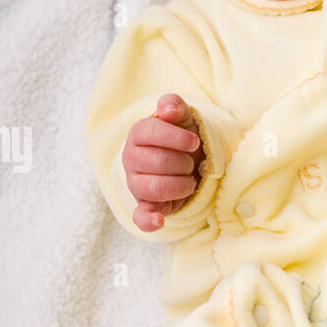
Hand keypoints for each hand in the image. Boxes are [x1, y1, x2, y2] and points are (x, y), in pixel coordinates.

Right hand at [122, 94, 204, 231]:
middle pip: (157, 161)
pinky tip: (158, 221)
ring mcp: (136, 184)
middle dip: (183, 163)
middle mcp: (131, 159)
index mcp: (138, 134)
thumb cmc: (185, 136)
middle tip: (191, 163)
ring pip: (155, 187)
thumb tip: (167, 110)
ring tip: (189, 181)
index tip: (194, 142)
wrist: (191, 160)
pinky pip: (141, 215)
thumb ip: (174, 106)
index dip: (176, 138)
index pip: (150, 132)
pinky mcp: (145, 205)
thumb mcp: (183, 117)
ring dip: (181, 184)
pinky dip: (148, 220)